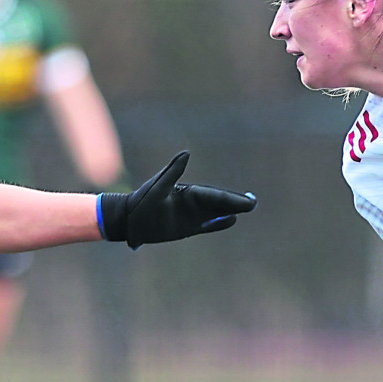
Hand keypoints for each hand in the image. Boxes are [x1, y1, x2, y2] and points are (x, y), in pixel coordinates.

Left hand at [97, 151, 255, 248]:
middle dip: (236, 203)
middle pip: (218, 203)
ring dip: (231, 211)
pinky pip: (206, 226)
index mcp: (187, 192)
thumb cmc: (141, 202)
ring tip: (247, 209)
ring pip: (215, 213)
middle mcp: (191, 203)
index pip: (213, 196)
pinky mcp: (186, 228)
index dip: (231, 199)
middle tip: (253, 203)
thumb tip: (186, 154)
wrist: (129, 220)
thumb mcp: (157, 187)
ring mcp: (190, 215)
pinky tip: (231, 221)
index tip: (247, 200)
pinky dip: (218, 224)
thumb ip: (173, 172)